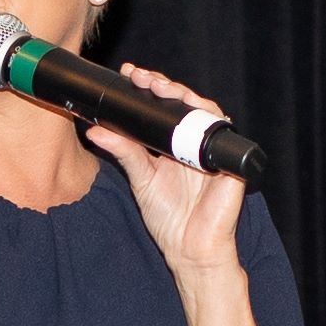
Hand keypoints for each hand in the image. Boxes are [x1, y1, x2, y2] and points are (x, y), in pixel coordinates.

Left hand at [90, 71, 249, 298]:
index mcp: (174, 145)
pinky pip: (223, 132)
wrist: (190, 250)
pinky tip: (193, 110)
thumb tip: (96, 130)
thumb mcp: (140, 179)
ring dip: (184, 95)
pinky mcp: (229, 160)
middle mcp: (195, 143)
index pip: (163, 108)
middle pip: (184, 103)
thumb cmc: (169, 219)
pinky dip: (209, 118)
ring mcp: (213, 149)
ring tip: (161, 88)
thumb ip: (123, 152)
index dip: (149, 89)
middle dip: (164, 85)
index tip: (130, 74)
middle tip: (142, 77)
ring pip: (205, 110)